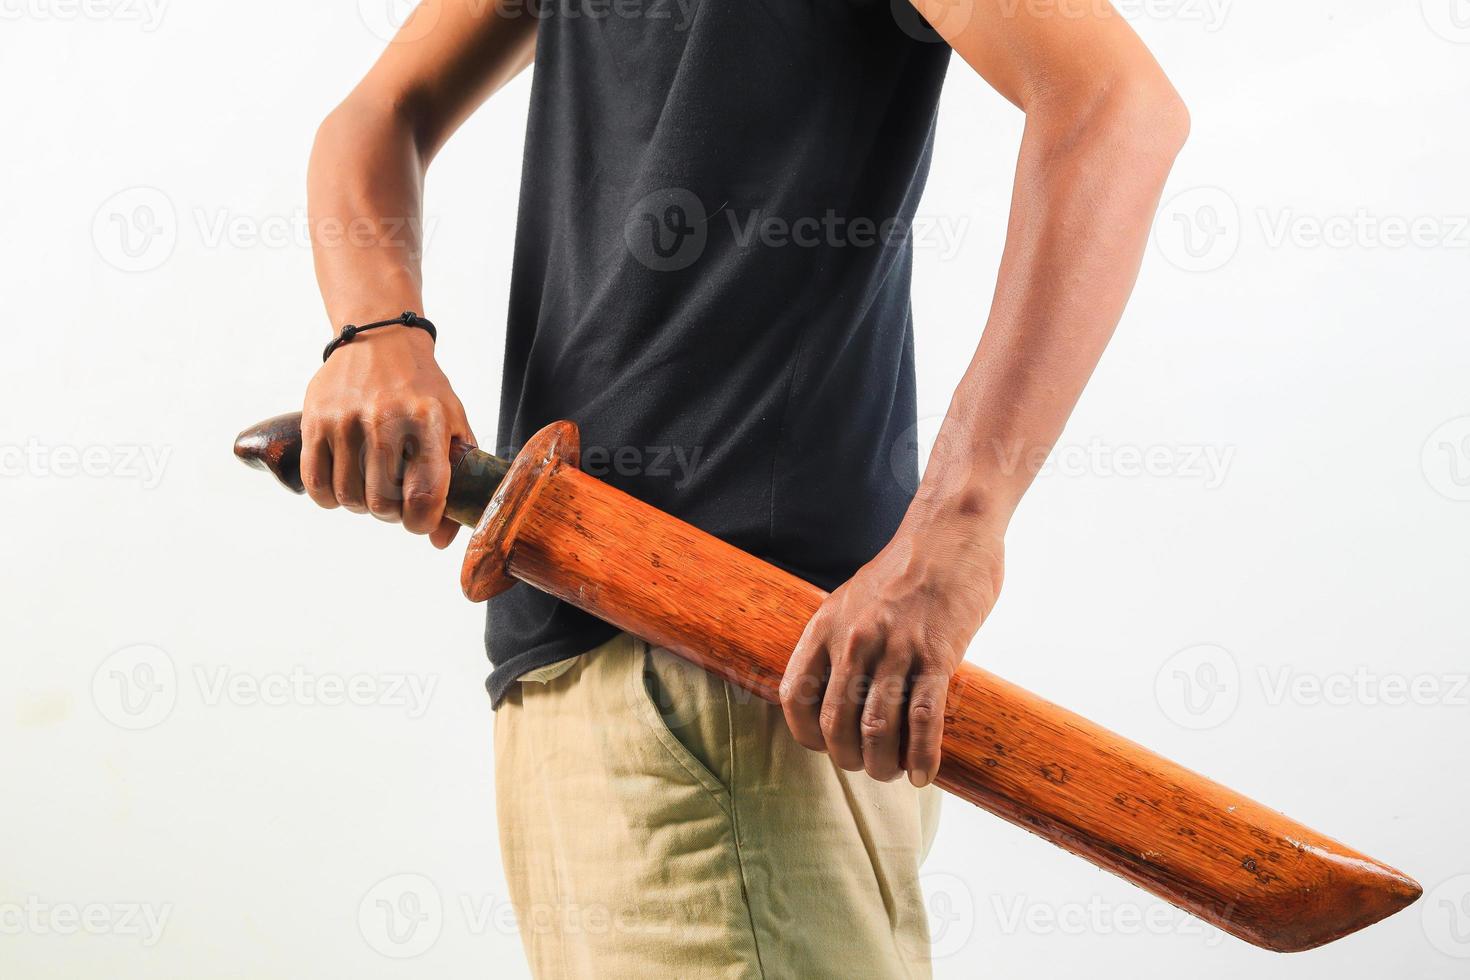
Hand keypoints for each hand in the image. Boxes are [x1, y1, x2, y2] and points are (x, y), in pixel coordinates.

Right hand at [300, 325, 474, 548]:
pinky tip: (344, 485)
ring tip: (371, 487)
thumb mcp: (452, 423)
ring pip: (349, 498)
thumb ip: (455, 481)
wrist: (380, 339)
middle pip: (382, 503)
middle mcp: (386, 419)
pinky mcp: (315, 420)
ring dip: (361, 505)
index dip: (422, 522)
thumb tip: (439, 540)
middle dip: (391, 515)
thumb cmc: (423, 389)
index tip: (421, 521)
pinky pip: (316, 483)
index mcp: (428, 421)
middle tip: (395, 501)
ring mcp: (346, 420)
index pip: (424, 494)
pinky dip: (330, 497)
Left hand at [778, 497, 1004, 786]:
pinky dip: (922, 756)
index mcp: (825, 626)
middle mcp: (854, 640)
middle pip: (836, 724)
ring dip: (884, 765)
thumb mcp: (852, 599)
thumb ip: (840, 640)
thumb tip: (836, 688)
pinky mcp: (937, 654)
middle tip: (868, 766)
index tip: (827, 746)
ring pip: (877, 729)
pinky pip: (923, 719)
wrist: (951, 531)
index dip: (807, 734)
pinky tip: (923, 774)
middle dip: (850, 758)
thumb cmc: (905, 569)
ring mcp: (895, 648)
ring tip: (895, 773)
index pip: (796, 697)